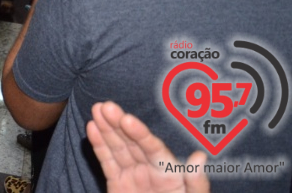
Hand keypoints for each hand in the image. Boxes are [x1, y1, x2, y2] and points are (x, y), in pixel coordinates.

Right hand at [88, 101, 208, 192]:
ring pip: (118, 148)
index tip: (126, 119)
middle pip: (132, 143)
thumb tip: (200, 156)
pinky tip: (92, 128)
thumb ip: (196, 184)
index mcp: (170, 174)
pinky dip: (99, 145)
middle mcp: (150, 170)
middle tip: (106, 106)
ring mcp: (132, 175)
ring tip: (96, 109)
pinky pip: (107, 162)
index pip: (153, 149)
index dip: (140, 133)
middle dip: (118, 124)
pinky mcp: (117, 183)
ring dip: (106, 128)